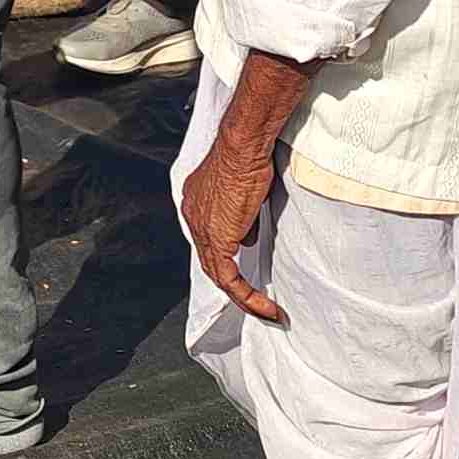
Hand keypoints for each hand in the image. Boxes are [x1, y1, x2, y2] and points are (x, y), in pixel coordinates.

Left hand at [177, 51, 305, 325]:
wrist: (242, 147)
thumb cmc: (247, 155)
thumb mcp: (245, 190)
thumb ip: (243, 217)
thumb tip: (247, 239)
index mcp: (195, 203)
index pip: (209, 239)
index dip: (226, 256)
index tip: (245, 271)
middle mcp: (192, 217)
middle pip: (211, 260)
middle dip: (234, 284)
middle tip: (256, 301)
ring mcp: (201, 230)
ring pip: (218, 275)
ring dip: (243, 297)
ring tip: (265, 311)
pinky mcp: (217, 240)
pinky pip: (229, 280)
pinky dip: (248, 297)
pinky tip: (266, 307)